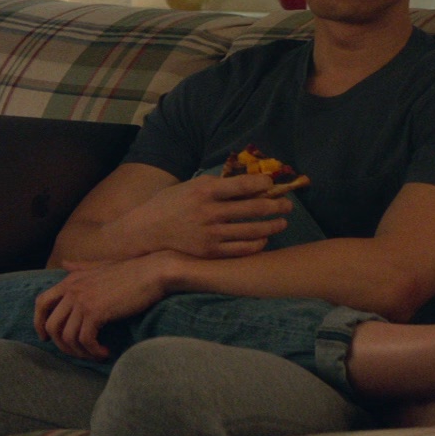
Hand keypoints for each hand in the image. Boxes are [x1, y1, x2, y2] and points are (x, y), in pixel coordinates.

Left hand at [33, 256, 169, 359]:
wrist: (153, 272)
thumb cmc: (132, 270)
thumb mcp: (100, 265)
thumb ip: (81, 267)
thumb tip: (65, 264)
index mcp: (70, 279)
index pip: (41, 303)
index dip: (39, 322)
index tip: (46, 338)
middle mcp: (72, 289)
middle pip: (51, 325)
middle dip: (61, 345)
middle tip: (78, 353)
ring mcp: (82, 301)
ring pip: (67, 337)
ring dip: (80, 352)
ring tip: (95, 354)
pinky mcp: (96, 312)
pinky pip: (85, 340)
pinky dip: (94, 351)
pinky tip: (106, 352)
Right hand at [125, 174, 293, 258]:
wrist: (146, 231)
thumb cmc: (170, 204)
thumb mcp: (190, 186)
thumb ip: (216, 185)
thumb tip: (246, 182)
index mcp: (205, 191)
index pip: (244, 185)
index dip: (264, 184)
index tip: (271, 184)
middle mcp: (210, 212)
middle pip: (254, 208)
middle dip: (276, 205)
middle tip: (288, 205)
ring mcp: (210, 234)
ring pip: (252, 231)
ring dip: (272, 226)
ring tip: (282, 223)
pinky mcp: (210, 253)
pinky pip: (242, 250)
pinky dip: (257, 244)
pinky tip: (263, 239)